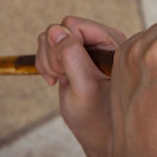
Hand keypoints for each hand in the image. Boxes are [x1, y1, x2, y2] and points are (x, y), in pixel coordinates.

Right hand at [36, 16, 125, 156]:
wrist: (99, 129)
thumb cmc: (98, 114)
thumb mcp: (84, 88)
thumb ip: (71, 57)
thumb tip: (55, 30)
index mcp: (111, 41)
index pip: (73, 26)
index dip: (62, 48)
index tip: (65, 73)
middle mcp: (99, 38)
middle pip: (59, 29)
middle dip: (54, 55)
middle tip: (64, 78)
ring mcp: (85, 45)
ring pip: (50, 36)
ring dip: (48, 61)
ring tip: (62, 80)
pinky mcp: (73, 53)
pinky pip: (48, 46)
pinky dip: (46, 64)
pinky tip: (57, 80)